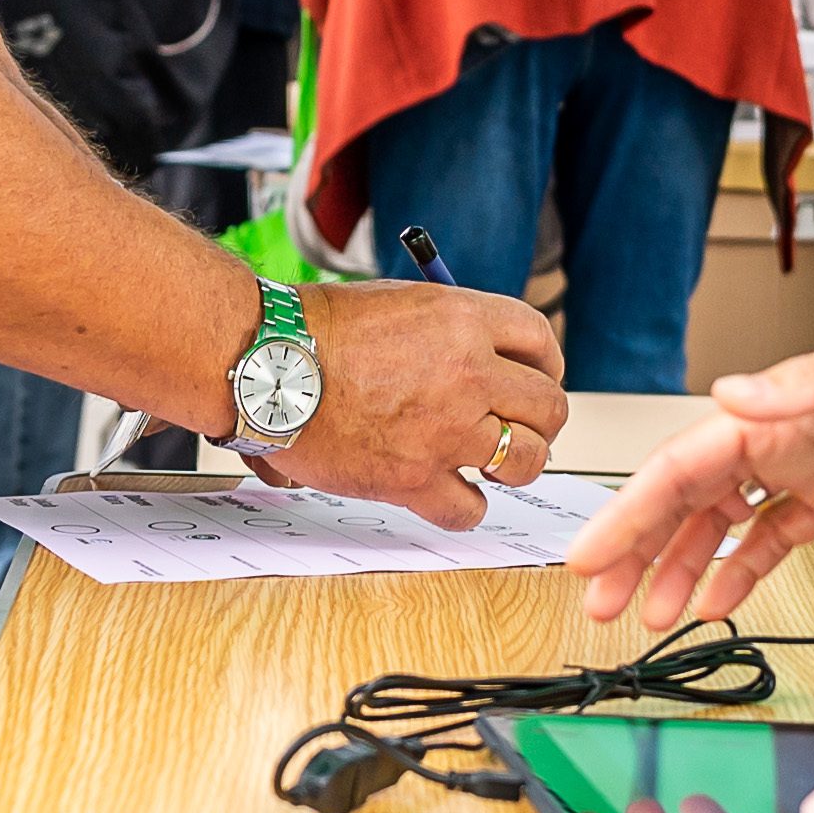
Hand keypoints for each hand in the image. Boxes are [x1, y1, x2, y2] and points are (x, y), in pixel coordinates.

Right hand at [238, 279, 565, 529]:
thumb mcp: (398, 303)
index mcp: (463, 319)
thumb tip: (483, 354)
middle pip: (548, 406)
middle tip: (520, 427)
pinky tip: (451, 494)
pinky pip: (469, 508)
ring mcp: (445, 431)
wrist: (265, 366)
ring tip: (490, 462)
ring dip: (514, 464)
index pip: (539, 339)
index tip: (537, 377)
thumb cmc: (314, 329)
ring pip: (526, 460)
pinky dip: (465, 507)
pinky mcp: (414, 479)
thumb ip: (449, 328)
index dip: (546, 363)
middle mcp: (467, 374)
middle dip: (540, 420)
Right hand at [572, 295, 813, 629]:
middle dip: (638, 550)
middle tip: (601, 602)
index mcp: (785, 406)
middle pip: (689, 499)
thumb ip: (809, 384)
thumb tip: (731, 394)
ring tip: (649, 619)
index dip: (632, 510)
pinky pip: (773, 541)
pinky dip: (739, 574)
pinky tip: (715, 607)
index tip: (593, 553)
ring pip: (722, 526)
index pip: (686, 463)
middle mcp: (787, 437)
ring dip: (680, 569)